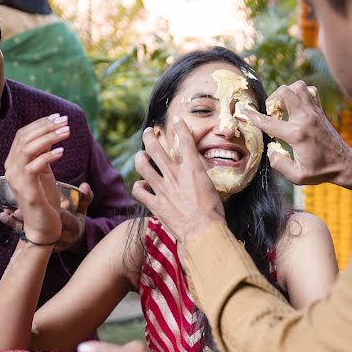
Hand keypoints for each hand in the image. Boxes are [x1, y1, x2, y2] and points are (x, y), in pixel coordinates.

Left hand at [0, 182, 93, 250]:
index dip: (50, 211)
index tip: (39, 202)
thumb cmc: (76, 221)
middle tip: (15, 213)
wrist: (72, 240)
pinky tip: (4, 217)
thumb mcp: (82, 210)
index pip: (62, 218)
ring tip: (6, 214)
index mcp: (72, 226)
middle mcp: (60, 236)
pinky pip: (23, 235)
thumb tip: (85, 185)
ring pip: (30, 234)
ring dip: (17, 224)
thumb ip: (85, 197)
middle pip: (42, 229)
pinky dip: (14, 226)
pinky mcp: (37, 243)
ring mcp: (47, 241)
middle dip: (29, 221)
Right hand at [3, 115, 69, 243]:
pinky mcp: (27, 190)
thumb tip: (51, 135)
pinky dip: (48, 157)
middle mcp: (11, 168)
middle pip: (24, 139)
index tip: (58, 117)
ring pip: (27, 149)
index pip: (22, 135)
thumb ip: (43, 155)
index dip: (40, 124)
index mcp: (13, 162)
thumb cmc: (45, 199)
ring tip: (67, 132)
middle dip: (46, 127)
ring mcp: (16, 179)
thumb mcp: (44, 172)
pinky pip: (33, 167)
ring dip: (49, 138)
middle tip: (65, 121)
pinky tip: (62, 152)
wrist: (43, 226)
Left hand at [132, 121, 224, 244]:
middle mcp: (174, 174)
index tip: (176, 120)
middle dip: (150, 136)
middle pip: (155, 147)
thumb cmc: (213, 213)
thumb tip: (196, 175)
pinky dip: (138, 187)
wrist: (203, 231)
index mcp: (192, 169)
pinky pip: (139, 190)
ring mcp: (162, 188)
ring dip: (140, 157)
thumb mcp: (211, 188)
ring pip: (142, 164)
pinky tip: (142, 185)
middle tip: (149, 132)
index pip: (185, 141)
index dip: (180, 127)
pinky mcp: (155, 203)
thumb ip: (200, 178)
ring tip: (141, 156)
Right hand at [241, 81, 351, 186]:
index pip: (269, 122)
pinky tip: (296, 107)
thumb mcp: (297, 176)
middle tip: (272, 113)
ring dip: (287, 93)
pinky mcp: (320, 110)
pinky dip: (300, 94)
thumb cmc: (320, 171)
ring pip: (298, 86)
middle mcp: (305, 118)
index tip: (243, 110)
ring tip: (284, 107)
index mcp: (297, 134)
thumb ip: (279, 164)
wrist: (343, 164)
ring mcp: (314, 112)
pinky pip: (309, 91)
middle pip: (284, 92)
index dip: (252, 116)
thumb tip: (271, 150)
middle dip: (272, 99)